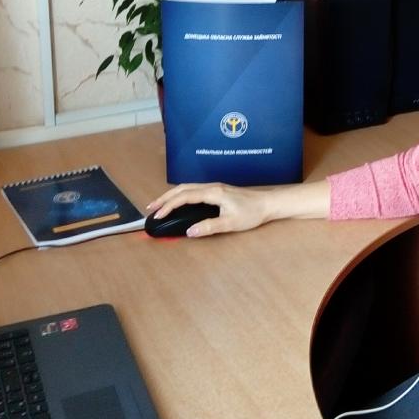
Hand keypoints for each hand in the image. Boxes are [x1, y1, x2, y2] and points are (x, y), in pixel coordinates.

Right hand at [145, 183, 269, 237]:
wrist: (268, 204)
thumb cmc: (252, 213)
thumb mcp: (230, 223)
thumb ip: (209, 227)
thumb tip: (189, 231)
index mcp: (213, 193)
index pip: (185, 197)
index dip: (169, 206)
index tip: (157, 215)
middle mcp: (211, 187)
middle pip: (182, 188)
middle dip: (164, 198)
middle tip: (150, 208)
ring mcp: (214, 187)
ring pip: (187, 187)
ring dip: (172, 195)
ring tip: (159, 205)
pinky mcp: (217, 190)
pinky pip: (193, 189)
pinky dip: (181, 195)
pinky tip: (178, 201)